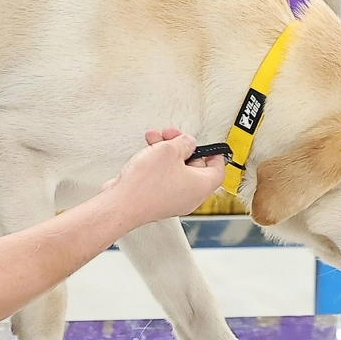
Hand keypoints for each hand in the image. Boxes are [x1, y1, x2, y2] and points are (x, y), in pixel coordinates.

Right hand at [103, 128, 225, 225]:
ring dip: (166, 152)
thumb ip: (183, 142)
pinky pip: (164, 178)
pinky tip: (147, 153)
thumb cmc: (146, 184)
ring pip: (176, 170)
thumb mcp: (169, 150)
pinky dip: (158, 164)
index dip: (214, 154)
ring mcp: (173, 200)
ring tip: (154, 140)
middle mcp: (190, 196)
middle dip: (182, 147)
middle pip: (194, 167)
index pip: (218, 170)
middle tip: (172, 136)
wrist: (122, 203)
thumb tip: (188, 142)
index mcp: (201, 186)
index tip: (209, 145)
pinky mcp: (158, 201)